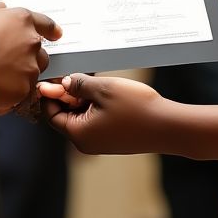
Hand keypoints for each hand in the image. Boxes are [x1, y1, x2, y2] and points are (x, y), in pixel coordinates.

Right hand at [0, 4, 61, 113]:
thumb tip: (1, 8)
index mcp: (23, 21)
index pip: (45, 23)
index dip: (51, 30)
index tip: (57, 34)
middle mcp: (31, 42)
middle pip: (40, 54)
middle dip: (29, 60)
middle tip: (9, 64)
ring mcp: (30, 67)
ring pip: (31, 75)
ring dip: (19, 78)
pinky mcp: (24, 89)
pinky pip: (20, 94)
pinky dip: (9, 96)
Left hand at [44, 73, 168, 154]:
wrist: (168, 126)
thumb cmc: (136, 108)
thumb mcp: (102, 89)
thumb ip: (78, 84)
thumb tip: (62, 83)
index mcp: (78, 134)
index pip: (51, 114)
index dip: (50, 94)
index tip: (54, 76)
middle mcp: (86, 143)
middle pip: (65, 115)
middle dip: (68, 94)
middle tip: (77, 74)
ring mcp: (100, 142)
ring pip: (81, 116)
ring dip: (83, 98)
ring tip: (94, 80)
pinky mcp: (112, 138)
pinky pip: (95, 120)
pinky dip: (95, 105)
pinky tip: (105, 91)